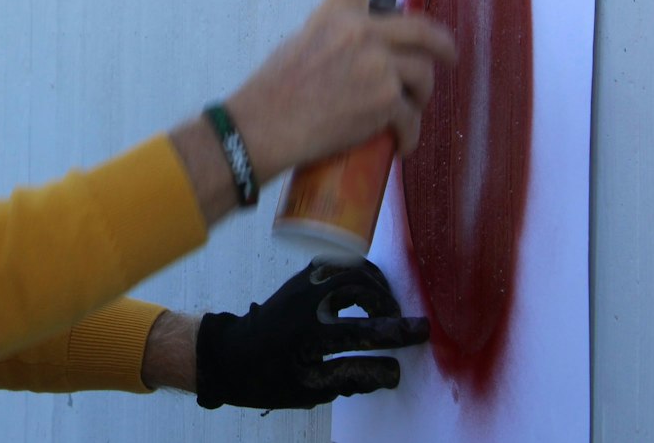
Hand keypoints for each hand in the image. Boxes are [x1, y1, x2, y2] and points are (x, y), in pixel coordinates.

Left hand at [194, 260, 427, 409]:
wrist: (232, 355)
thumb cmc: (269, 378)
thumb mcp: (310, 389)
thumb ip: (352, 378)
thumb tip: (391, 372)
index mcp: (310, 333)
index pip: (364, 330)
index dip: (397, 332)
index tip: (422, 332)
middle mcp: (307, 301)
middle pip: (360, 287)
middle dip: (387, 302)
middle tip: (400, 321)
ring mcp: (303, 284)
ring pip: (350, 269)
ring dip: (375, 284)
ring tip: (387, 305)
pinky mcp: (301, 278)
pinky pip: (337, 264)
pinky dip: (358, 272)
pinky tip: (367, 290)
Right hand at [227, 0, 453, 179]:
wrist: (266, 125)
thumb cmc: (272, 92)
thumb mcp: (300, 43)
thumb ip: (334, 36)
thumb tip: (360, 52)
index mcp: (335, 14)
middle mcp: (361, 33)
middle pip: (421, 29)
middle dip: (442, 44)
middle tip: (449, 54)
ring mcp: (378, 66)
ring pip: (423, 73)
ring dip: (421, 93)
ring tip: (411, 108)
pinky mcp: (385, 101)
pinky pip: (411, 117)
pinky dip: (409, 134)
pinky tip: (403, 142)